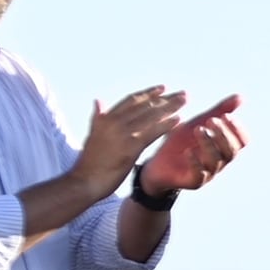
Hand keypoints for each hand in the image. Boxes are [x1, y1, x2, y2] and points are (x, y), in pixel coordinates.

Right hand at [76, 87, 190, 190]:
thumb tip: (98, 100)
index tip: (163, 88)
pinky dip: (166, 124)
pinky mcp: (131, 147)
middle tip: (182, 94)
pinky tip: (179, 119)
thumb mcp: (93, 134)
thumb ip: (99, 117)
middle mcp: (114, 122)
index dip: (148, 93)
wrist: (85, 180)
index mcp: (106, 118)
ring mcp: (122, 134)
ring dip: (170, 107)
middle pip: (145, 105)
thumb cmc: (90, 161)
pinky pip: (153, 132)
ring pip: (151, 115)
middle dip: (165, 99)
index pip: (131, 100)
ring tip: (185, 101)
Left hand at [133, 95, 247, 197]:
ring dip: (209, 143)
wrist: (157, 164)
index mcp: (224, 148)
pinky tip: (188, 150)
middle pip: (232, 151)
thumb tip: (241, 97)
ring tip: (198, 129)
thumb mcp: (199, 123)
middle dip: (223, 135)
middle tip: (211, 121)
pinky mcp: (192, 182)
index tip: (226, 116)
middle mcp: (220, 162)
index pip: (243, 142)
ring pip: (216, 161)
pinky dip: (195, 162)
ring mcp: (208, 173)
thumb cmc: (181, 143)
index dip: (238, 129)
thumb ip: (218, 111)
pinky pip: (199, 175)